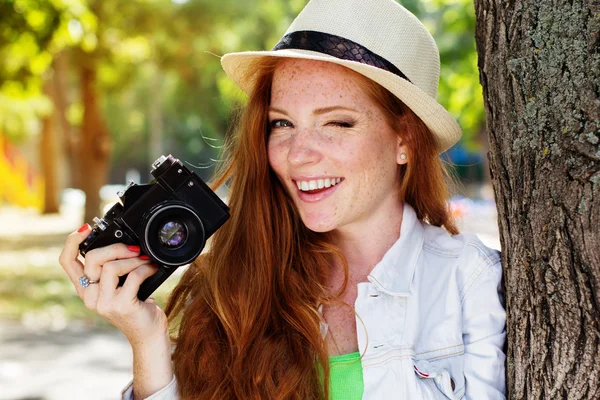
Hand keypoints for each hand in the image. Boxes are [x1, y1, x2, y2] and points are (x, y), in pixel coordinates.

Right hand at [58, 224, 168, 345]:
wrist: (148, 334)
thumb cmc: (136, 305)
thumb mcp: (119, 285)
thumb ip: (112, 269)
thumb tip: (122, 243)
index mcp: (86, 289)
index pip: (67, 262)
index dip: (72, 242)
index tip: (86, 229)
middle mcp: (90, 297)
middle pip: (93, 258)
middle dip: (116, 248)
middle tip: (135, 250)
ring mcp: (104, 303)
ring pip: (112, 267)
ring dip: (134, 259)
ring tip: (146, 261)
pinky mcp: (122, 306)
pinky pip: (133, 276)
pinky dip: (146, 269)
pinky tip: (152, 270)